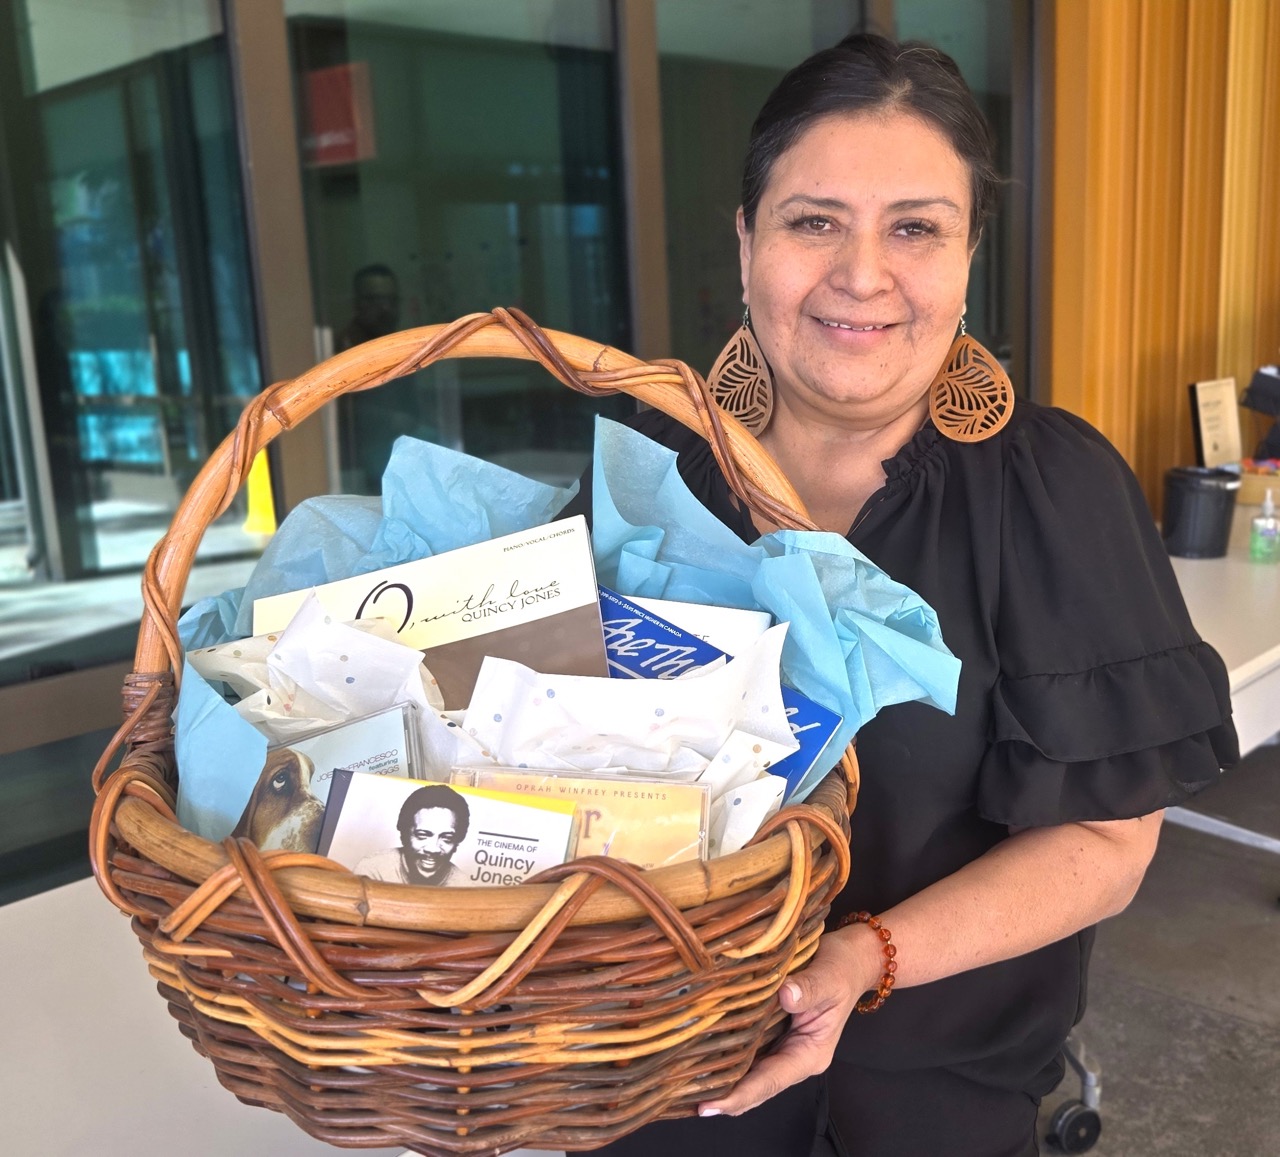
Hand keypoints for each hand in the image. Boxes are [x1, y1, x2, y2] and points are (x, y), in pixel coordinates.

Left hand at [697, 926, 878, 1116]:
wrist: (850, 959)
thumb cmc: (841, 969)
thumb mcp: (829, 977)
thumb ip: (809, 988)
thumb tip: (785, 995)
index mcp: (810, 1054)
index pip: (770, 1081)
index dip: (740, 1095)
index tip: (710, 1105)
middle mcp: (793, 1057)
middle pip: (755, 1086)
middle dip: (723, 1095)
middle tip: (684, 1099)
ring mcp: (782, 1046)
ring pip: (748, 1072)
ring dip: (720, 1079)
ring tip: (683, 1086)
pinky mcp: (771, 1032)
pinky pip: (746, 1050)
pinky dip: (725, 1055)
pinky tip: (698, 1055)